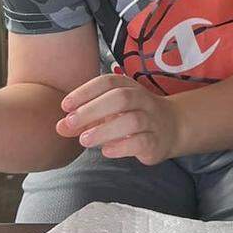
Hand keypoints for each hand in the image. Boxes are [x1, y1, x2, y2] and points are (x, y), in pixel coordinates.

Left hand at [57, 74, 179, 165]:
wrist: (172, 126)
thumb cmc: (132, 116)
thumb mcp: (109, 113)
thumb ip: (85, 119)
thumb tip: (59, 127)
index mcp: (129, 87)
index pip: (107, 82)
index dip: (85, 91)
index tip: (65, 105)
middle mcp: (143, 100)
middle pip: (120, 98)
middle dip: (92, 110)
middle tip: (69, 123)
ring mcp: (152, 121)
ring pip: (132, 120)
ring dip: (105, 130)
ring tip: (84, 140)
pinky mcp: (157, 141)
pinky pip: (142, 141)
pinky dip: (122, 146)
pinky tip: (106, 151)